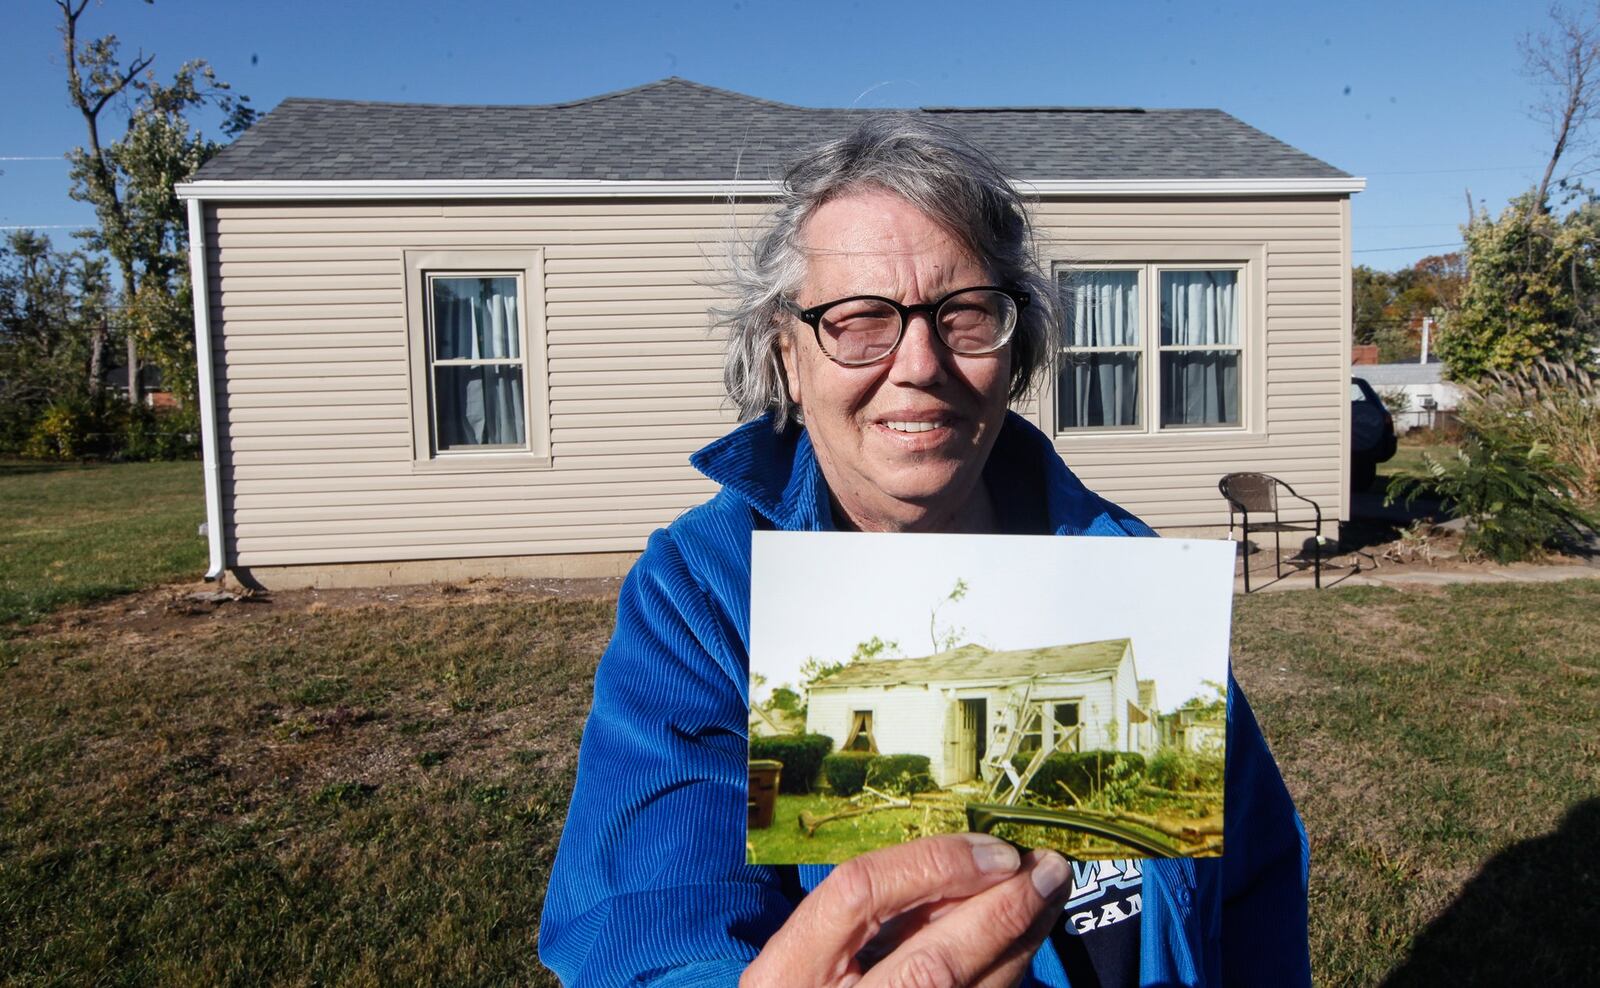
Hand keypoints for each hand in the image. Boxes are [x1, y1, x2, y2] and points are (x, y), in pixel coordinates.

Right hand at [741, 834, 1072, 986]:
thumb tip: (965, 862)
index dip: (933, 865)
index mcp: (789, 972)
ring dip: (1020, 942)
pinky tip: (1025, 942)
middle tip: (1049, 870)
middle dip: (1001, 910)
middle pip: (933, 960)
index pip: (860, 893)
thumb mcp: (810, 952)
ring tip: (1049, 896)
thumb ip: (870, 913)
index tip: (994, 851)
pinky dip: (1007, 972)